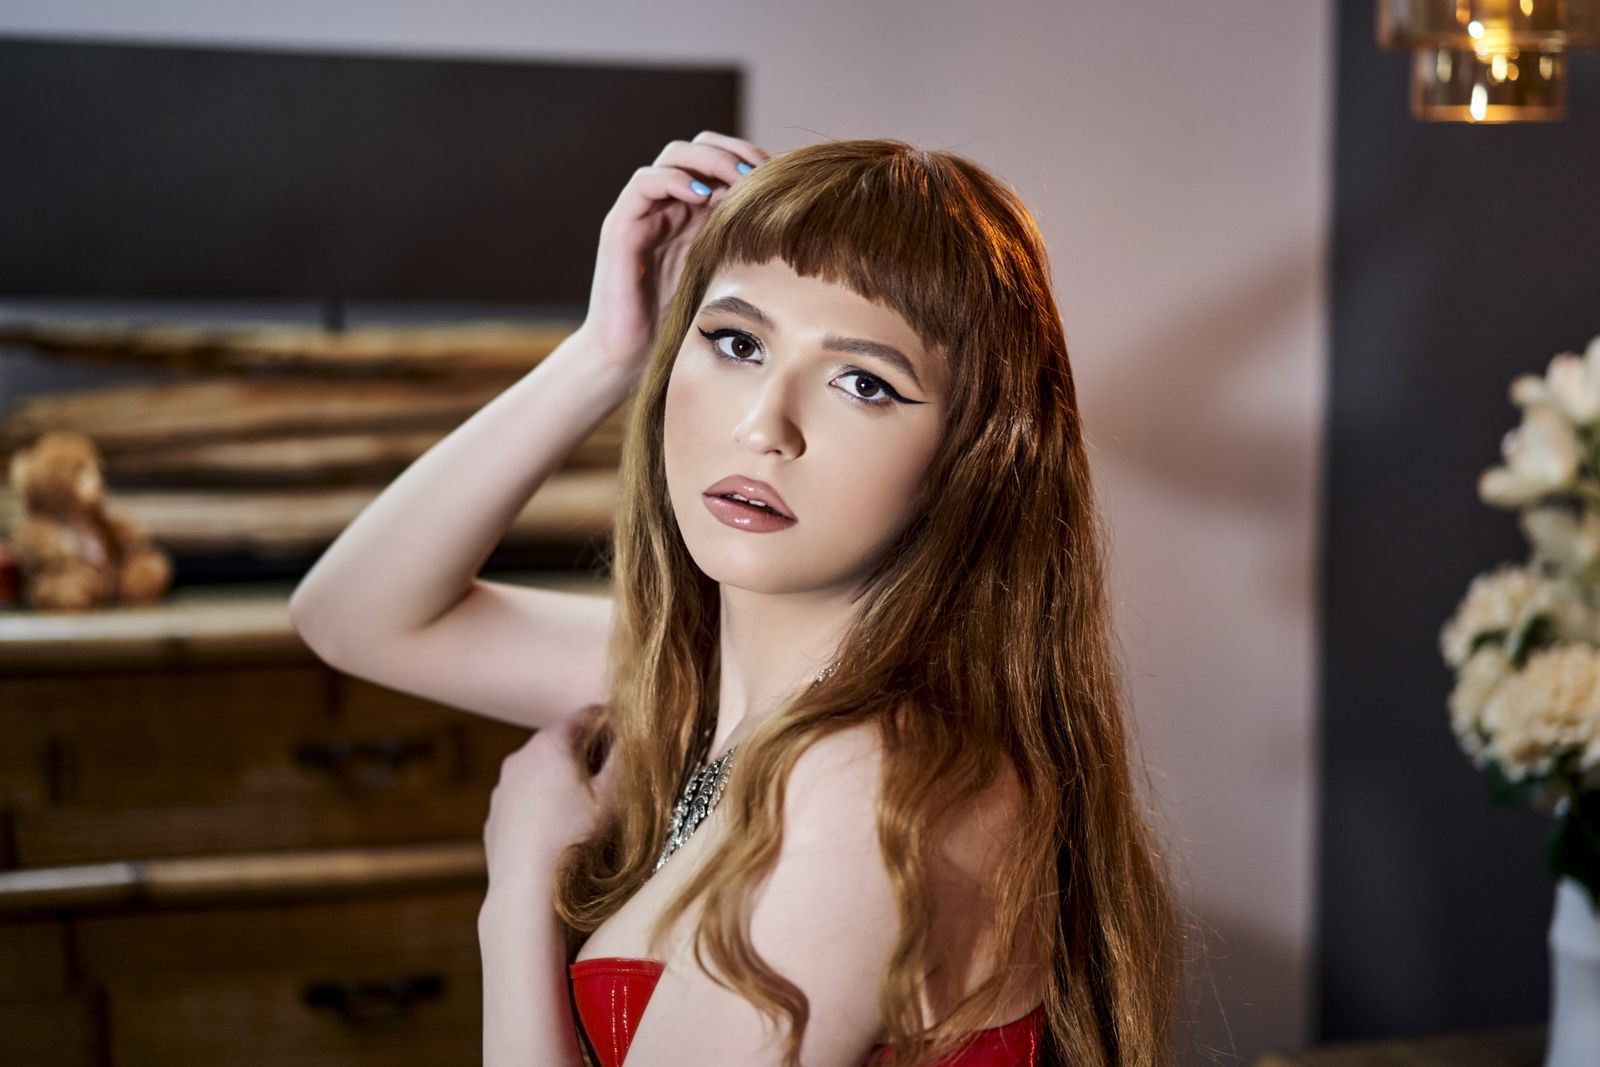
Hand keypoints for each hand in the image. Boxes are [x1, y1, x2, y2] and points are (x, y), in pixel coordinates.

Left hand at [482, 708, 620, 895]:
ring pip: (542, 770)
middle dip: (591, 754)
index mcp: (551, 743)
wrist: (527, 893)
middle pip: (564, 740)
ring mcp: (503, 788)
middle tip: (616, 783)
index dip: (616, 726)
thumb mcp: (615, 795)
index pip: (590, 714)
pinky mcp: (496, 816)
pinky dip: (544, 805)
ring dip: (565, 780)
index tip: (633, 747)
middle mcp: (519, 757)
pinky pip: (526, 799)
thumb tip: (640, 729)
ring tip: (587, 812)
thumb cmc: (576, 841)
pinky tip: (560, 832)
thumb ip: (628, 755)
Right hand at [576, 130, 770, 371]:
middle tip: (763, 172)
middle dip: (736, 151)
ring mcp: (645, 212)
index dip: (753, 160)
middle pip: (701, 147)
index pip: (724, 160)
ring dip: (711, 159)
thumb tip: (799, 223)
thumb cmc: (683, 325)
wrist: (633, 358)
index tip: (782, 176)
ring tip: (739, 178)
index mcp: (698, 214)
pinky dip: (675, 180)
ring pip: (674, 155)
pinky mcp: (621, 226)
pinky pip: (645, 183)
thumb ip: (750, 246)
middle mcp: (671, 205)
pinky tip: (703, 194)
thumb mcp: (730, 277)